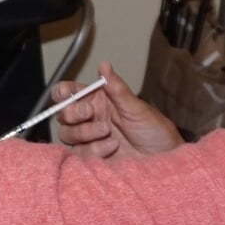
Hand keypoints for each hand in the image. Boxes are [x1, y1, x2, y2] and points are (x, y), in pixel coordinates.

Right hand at [54, 61, 182, 158]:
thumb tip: (104, 65)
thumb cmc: (155, 131)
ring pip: (67, 134)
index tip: (66, 94)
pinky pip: (78, 154)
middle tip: (90, 113)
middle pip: (63, 114)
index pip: (69, 93)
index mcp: (97, 101)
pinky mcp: (91, 157)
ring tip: (109, 133)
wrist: (163, 159)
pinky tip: (111, 149)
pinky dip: (93, 150)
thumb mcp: (137, 108)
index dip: (62, 92)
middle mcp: (90, 119)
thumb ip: (117, 88)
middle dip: (73, 113)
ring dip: (85, 133)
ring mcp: (89, 139)